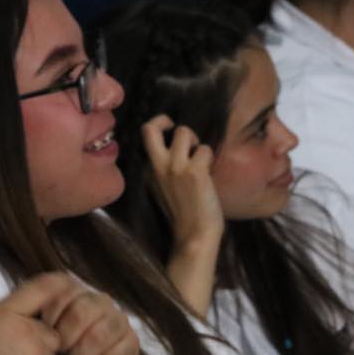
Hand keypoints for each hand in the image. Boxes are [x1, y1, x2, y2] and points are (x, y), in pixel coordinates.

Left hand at [42, 284, 137, 354]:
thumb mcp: (35, 341)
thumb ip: (35, 321)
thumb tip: (38, 318)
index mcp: (73, 294)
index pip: (64, 289)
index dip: (52, 314)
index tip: (41, 336)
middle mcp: (98, 302)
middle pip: (83, 309)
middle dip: (66, 337)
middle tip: (58, 354)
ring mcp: (118, 321)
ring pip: (101, 331)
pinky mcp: (131, 343)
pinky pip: (117, 352)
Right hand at [141, 115, 222, 249]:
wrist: (195, 234)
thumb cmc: (183, 214)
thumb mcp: (164, 189)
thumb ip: (165, 170)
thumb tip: (180, 149)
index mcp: (148, 172)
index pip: (145, 137)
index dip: (157, 126)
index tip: (167, 129)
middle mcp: (157, 166)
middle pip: (150, 128)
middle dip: (163, 120)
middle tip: (176, 130)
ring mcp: (175, 167)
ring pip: (183, 132)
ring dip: (195, 141)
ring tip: (199, 157)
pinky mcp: (194, 171)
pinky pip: (204, 149)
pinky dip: (209, 157)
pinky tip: (209, 173)